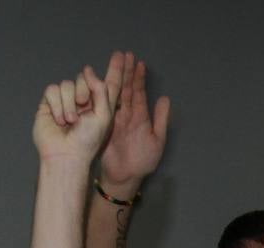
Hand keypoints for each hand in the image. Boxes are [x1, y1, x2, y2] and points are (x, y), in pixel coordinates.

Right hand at [33, 52, 122, 165]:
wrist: (66, 155)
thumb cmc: (88, 141)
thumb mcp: (103, 116)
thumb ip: (101, 91)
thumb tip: (88, 70)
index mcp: (102, 105)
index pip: (110, 83)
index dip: (116, 69)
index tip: (122, 55)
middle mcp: (84, 101)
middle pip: (84, 78)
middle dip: (83, 90)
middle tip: (83, 106)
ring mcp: (66, 101)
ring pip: (67, 84)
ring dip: (69, 103)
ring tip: (71, 121)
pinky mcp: (50, 104)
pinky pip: (52, 90)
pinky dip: (57, 105)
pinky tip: (59, 120)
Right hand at [98, 51, 169, 188]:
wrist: (124, 176)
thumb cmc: (142, 161)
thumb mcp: (157, 140)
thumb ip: (160, 119)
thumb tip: (165, 98)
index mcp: (140, 116)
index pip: (138, 93)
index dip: (138, 77)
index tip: (138, 62)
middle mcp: (126, 114)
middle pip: (125, 88)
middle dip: (125, 71)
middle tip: (124, 54)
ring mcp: (113, 118)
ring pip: (113, 93)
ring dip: (114, 77)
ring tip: (114, 61)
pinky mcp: (102, 124)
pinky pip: (100, 105)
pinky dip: (99, 92)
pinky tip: (97, 79)